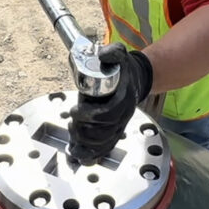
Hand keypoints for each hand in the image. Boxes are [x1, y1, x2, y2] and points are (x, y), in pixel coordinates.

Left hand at [68, 43, 152, 162]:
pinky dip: (92, 154)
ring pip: (104, 142)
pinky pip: (106, 147)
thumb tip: (103, 57)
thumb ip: (112, 53)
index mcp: (124, 99)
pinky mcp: (116, 131)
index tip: (74, 111)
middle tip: (71, 123)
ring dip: (86, 142)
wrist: (137, 78)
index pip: (109, 113)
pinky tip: (80, 155)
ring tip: (73, 134)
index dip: (90, 115)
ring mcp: (121, 124)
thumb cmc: (124, 68)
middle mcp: (124, 115)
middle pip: (105, 131)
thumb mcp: (119, 54)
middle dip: (84, 130)